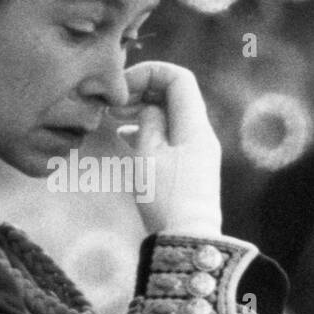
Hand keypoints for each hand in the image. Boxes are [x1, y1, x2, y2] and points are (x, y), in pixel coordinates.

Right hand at [108, 61, 223, 237]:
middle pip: (174, 95)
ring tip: (113, 120)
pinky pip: (169, 137)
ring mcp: (197, 151)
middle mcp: (201, 134)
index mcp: (194, 126)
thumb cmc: (165, 198)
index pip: (178, 78)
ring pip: (169, 116)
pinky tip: (125, 139)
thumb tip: (149, 107)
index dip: (149, 73)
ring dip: (142, 112)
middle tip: (113, 105)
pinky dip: (148, 131)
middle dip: (143, 92)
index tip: (123, 87)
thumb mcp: (148, 154)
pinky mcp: (190, 168)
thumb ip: (148, 121)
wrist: (187, 240)